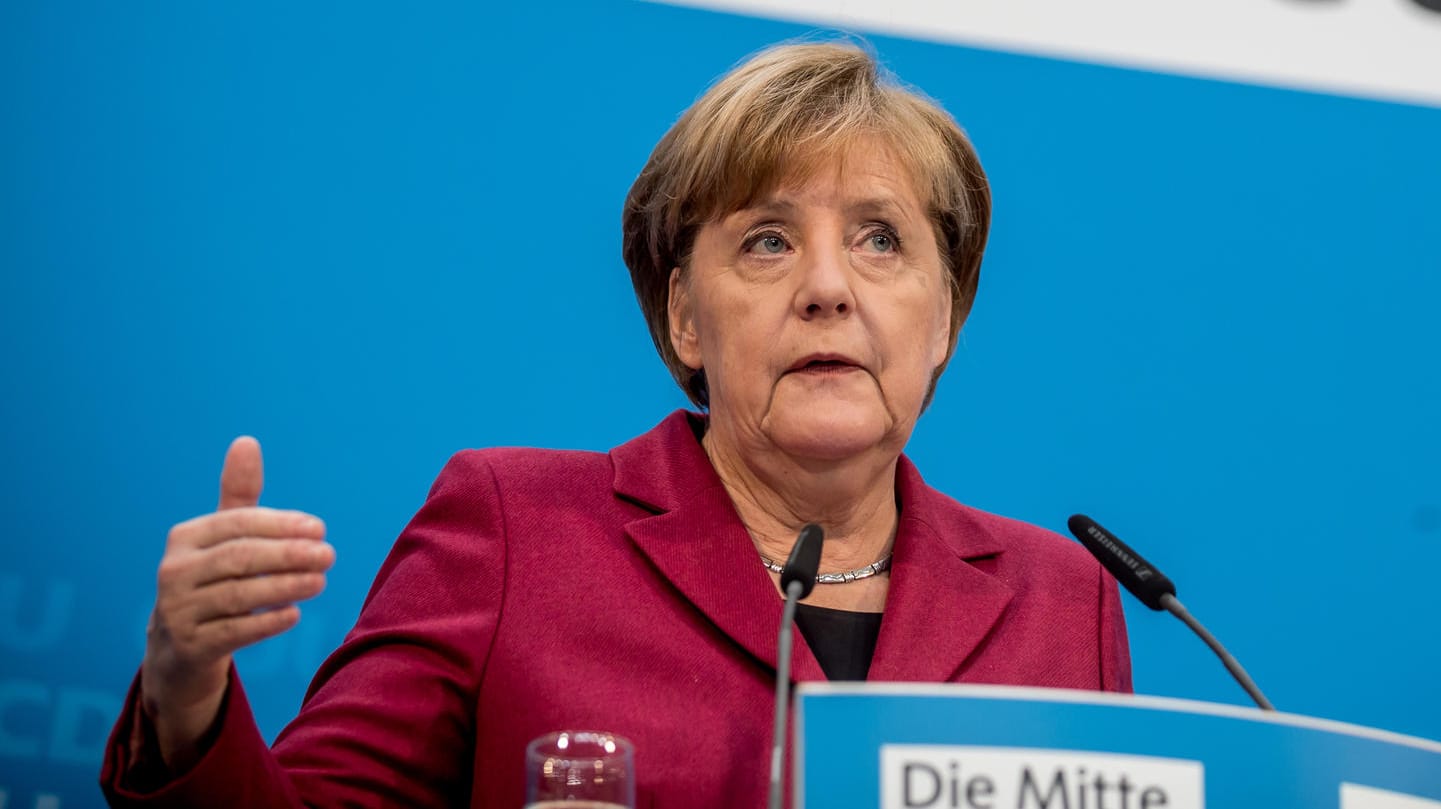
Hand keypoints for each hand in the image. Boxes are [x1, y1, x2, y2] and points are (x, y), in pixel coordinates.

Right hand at [140, 437, 333, 765]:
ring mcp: (177, 611)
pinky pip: (232, 632)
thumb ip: (239, 496)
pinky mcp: (188, 646)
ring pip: (238, 595)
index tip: (320, 529)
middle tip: (329, 555)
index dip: (281, 524)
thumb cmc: (212, 579)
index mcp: (185, 537)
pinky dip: (265, 623)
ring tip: (320, 581)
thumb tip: (247, 441)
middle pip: (239, 558)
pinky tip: (294, 614)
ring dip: (285, 586)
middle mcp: (174, 571)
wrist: (179, 648)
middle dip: (288, 555)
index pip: (238, 524)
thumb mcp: (223, 539)